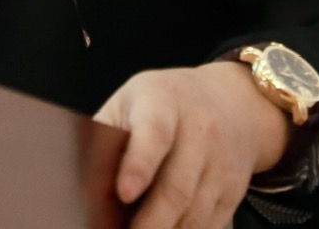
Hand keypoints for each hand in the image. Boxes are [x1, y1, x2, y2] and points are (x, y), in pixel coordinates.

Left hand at [94, 61, 289, 228]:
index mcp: (163, 102)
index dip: (139, 165)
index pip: (154, 134)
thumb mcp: (131, 101)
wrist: (231, 102)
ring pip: (195, 212)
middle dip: (150, 222)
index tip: (124, 194)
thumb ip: (107, 134)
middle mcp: (200, 131)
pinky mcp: (234, 190)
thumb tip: (84, 179)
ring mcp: (221, 163)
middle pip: (177, 187)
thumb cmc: (164, 103)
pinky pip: (210, 223)